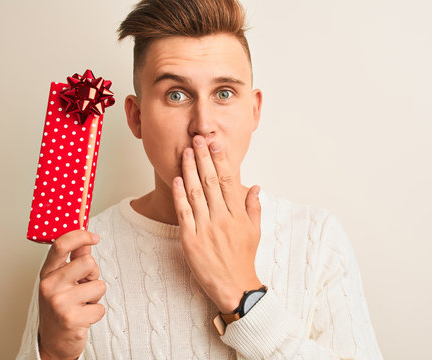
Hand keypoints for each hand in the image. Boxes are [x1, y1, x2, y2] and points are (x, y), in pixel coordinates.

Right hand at [38, 230, 105, 359]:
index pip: (61, 245)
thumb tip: (86, 241)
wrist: (53, 343)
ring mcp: (59, 303)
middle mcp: (50, 286)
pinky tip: (82, 318)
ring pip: (99, 285)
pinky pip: (100, 307)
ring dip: (95, 297)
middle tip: (83, 288)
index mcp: (47, 273)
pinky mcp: (71, 319)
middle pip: (88, 262)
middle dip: (93, 275)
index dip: (80, 235)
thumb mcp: (63, 281)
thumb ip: (75, 259)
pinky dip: (96, 313)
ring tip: (82, 305)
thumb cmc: (60, 308)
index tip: (94, 237)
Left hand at [171, 135, 261, 313]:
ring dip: (190, 170)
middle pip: (211, 182)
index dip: (221, 161)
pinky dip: (180, 195)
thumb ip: (254, 207)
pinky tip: (177, 179)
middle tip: (197, 139)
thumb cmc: (243, 258)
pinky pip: (184, 213)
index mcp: (238, 215)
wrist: (234, 286)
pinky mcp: (190, 240)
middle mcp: (222, 218)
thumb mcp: (255, 231)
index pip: (228, 181)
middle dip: (203, 158)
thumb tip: (255, 186)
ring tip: (185, 152)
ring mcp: (206, 228)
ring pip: (196, 193)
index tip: (215, 144)